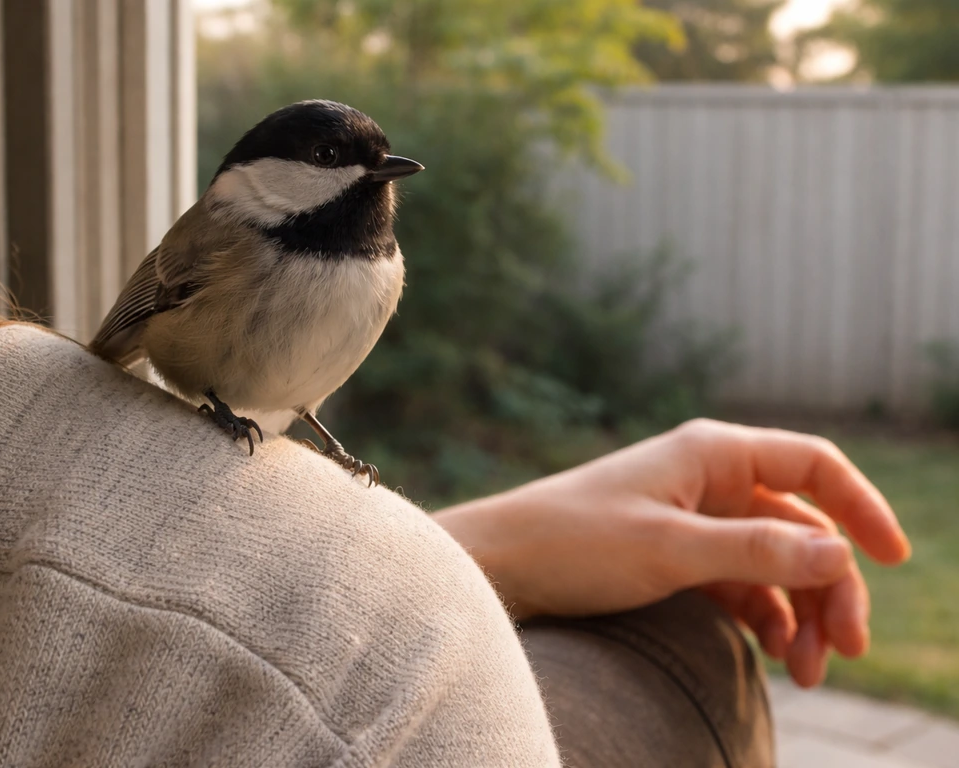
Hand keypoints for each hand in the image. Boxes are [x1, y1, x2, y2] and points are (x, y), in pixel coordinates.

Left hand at [433, 419, 910, 687]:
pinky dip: (763, 619)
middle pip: (801, 526)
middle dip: (829, 586)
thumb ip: (756, 550)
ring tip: (807, 671)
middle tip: (844, 649)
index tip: (895, 559)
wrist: (498, 566)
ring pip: (774, 562)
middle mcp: (709, 480)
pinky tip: (775, 656)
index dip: (860, 507)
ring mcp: (694, 520)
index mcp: (712, 453)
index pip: (813, 465)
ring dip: (800, 613)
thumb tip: (840, 554)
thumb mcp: (669, 549)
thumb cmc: (572, 541)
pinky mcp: (676, 556)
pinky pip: (741, 585)